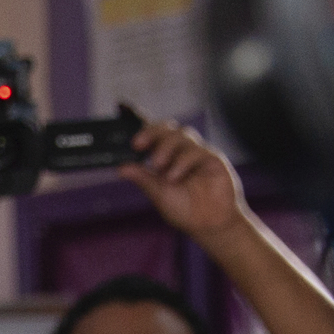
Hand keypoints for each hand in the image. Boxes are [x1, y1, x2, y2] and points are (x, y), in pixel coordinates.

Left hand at [115, 118, 246, 242]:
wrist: (210, 226)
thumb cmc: (185, 210)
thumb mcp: (158, 195)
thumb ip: (143, 178)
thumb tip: (121, 167)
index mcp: (165, 157)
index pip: (152, 133)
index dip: (139, 118)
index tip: (122, 106)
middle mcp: (181, 152)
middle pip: (167, 128)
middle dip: (151, 132)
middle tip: (137, 144)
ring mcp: (197, 153)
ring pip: (181, 135)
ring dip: (166, 147)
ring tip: (157, 165)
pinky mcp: (213, 159)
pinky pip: (197, 151)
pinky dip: (182, 162)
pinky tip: (175, 176)